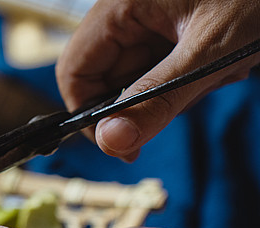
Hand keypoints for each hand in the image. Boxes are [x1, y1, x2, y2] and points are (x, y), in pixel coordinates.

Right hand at [55, 0, 259, 161]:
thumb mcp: (209, 53)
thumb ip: (158, 100)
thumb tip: (109, 143)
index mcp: (120, 6)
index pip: (74, 72)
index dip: (90, 113)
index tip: (122, 142)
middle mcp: (126, 11)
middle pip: (107, 78)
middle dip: (148, 100)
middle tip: (195, 96)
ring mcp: (150, 19)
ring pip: (139, 77)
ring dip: (178, 89)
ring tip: (223, 70)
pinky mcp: (172, 27)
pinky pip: (165, 67)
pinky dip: (192, 77)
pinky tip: (224, 64)